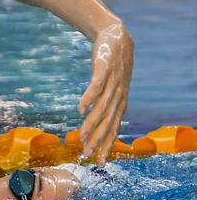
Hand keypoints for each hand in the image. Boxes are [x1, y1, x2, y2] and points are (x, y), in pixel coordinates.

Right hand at [78, 23, 133, 165]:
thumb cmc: (111, 67)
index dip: (107, 145)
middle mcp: (118, 95)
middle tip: (88, 154)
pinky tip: (80, 109)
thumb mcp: (112, 87)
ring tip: (81, 137)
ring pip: (101, 108)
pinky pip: (96, 87)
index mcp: (120, 102)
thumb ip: (104, 104)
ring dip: (91, 124)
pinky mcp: (103, 70)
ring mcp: (112, 83)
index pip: (114, 128)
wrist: (117, 38)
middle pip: (108, 122)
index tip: (99, 161)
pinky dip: (88, 98)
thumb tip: (89, 117)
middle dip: (98, 140)